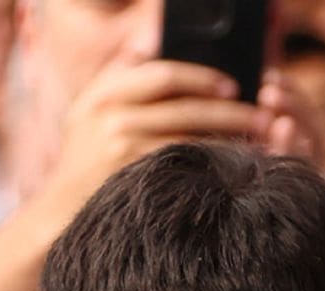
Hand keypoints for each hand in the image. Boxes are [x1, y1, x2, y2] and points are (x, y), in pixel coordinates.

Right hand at [33, 61, 309, 232]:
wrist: (61, 213)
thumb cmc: (86, 165)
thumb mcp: (90, 115)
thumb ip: (120, 80)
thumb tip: (152, 43)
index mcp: (103, 93)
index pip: (162, 74)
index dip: (202, 77)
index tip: (233, 86)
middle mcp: (110, 115)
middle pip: (185, 105)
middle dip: (230, 110)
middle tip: (263, 115)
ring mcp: (122, 148)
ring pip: (192, 137)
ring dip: (232, 138)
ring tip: (261, 142)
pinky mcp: (136, 178)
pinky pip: (188, 167)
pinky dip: (217, 165)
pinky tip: (239, 169)